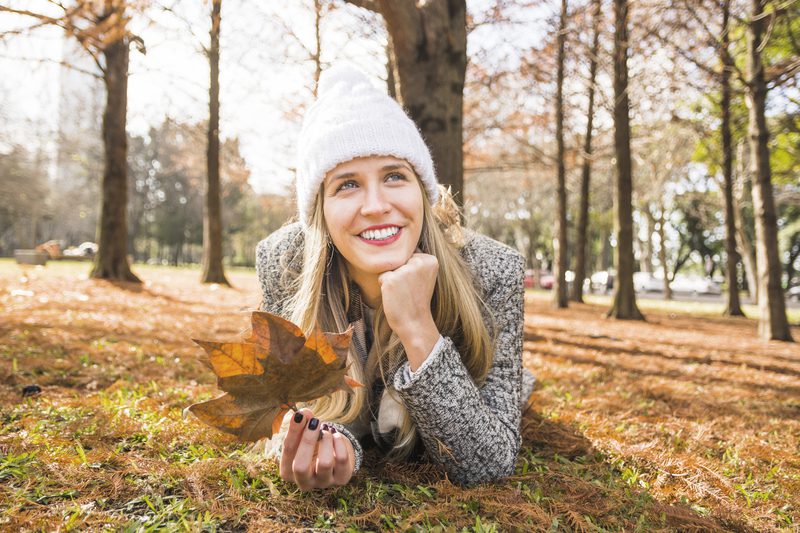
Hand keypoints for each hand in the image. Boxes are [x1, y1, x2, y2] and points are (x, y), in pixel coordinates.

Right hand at [279, 408, 354, 490]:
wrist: (334, 455)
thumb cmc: (313, 444)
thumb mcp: (304, 435)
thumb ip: (301, 423)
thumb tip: (303, 413)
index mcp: (288, 472)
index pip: (287, 452)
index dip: (294, 432)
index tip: (300, 415)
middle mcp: (304, 482)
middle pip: (301, 466)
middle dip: (307, 440)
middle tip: (314, 422)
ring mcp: (324, 483)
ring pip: (324, 463)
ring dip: (326, 440)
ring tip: (326, 432)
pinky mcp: (341, 478)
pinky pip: (341, 459)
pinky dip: (339, 442)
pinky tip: (335, 436)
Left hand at [378, 252, 440, 370]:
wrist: (415, 322)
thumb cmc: (417, 300)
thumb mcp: (424, 276)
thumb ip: (415, 261)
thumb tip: (394, 251)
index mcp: (430, 259)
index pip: (409, 255)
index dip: (409, 270)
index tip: (417, 284)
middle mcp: (419, 262)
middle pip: (399, 260)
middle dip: (400, 273)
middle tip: (409, 290)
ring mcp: (404, 270)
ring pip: (390, 268)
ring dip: (392, 280)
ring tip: (403, 293)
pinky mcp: (391, 279)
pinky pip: (382, 277)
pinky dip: (385, 287)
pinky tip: (395, 296)